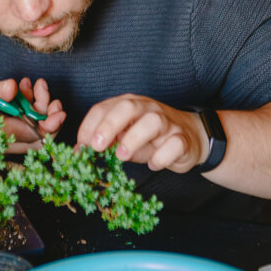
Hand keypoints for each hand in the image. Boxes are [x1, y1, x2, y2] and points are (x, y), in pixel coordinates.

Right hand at [0, 76, 65, 153]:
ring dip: (40, 108)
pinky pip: (24, 125)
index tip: (58, 110)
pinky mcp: (6, 133)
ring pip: (34, 130)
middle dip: (51, 118)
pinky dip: (29, 107)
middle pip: (40, 138)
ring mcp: (7, 139)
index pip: (35, 136)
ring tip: (35, 84)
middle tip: (53, 99)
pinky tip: (24, 87)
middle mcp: (5, 142)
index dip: (51, 125)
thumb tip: (12, 87)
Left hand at [76, 94, 208, 172]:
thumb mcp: (125, 136)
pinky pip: (174, 144)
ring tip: (121, 156)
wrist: (190, 137)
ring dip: (134, 138)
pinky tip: (153, 165)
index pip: (104, 108)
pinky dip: (162, 156)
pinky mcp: (183, 140)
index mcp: (128, 105)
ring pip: (152, 121)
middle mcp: (147, 109)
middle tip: (96, 146)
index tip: (81, 146)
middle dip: (108, 125)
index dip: (89, 126)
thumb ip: (106, 141)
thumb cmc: (150, 137)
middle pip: (127, 107)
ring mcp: (167, 122)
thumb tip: (79, 151)